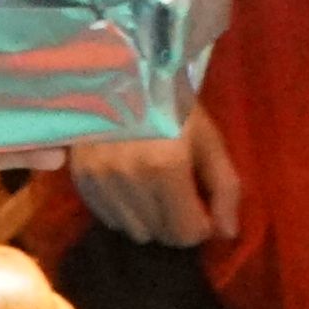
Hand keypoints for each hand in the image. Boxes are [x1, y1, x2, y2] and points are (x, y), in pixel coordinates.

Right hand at [68, 109, 246, 247]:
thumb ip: (224, 187)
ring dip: (149, 218)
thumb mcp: (209, 139)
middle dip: (176, 221)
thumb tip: (226, 234)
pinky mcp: (81, 179)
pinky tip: (130, 184)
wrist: (121, 73)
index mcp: (166, 167)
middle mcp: (130, 178)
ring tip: (152, 187)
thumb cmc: (172, 104)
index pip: (186, 233)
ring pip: (133, 231)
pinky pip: (109, 219)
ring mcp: (101, 179)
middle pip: (160, 234)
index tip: (201, 203)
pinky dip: (124, 210)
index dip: (201, 224)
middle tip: (179, 192)